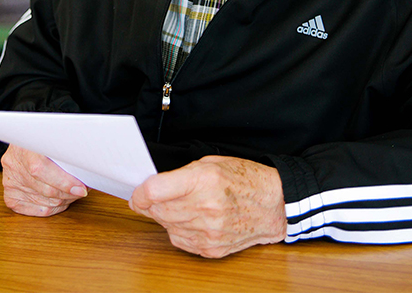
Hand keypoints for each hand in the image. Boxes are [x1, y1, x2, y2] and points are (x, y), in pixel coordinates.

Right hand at [1, 144, 87, 216]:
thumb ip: (64, 150)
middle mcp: (14, 165)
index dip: (64, 182)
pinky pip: (36, 209)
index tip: (81, 187)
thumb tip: (85, 169)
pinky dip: (53, 207)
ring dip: (64, 200)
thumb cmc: (42, 137)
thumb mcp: (52, 136)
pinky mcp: (10, 195)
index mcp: (24, 146)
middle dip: (69, 193)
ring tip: (75, 193)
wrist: (23, 136)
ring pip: (44, 201)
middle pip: (45, 189)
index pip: (41, 170)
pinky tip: (61, 200)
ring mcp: (10, 181)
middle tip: (83, 190)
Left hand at [129, 155, 286, 257]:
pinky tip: (189, 218)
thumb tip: (155, 185)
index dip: (140, 191)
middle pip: (157, 211)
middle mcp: (204, 208)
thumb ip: (181, 174)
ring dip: (164, 216)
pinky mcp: (210, 248)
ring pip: (166, 227)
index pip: (155, 191)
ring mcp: (208, 232)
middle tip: (151, 197)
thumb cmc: (244, 178)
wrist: (273, 205)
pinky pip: (179, 240)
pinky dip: (178, 229)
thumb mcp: (211, 163)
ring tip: (176, 205)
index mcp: (203, 181)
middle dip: (149, 204)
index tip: (137, 190)